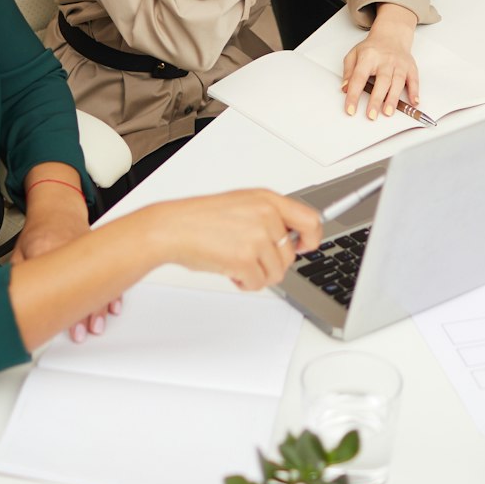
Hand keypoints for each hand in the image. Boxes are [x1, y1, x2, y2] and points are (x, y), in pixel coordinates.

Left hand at [12, 184, 119, 342]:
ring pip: (97, 280)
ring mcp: (86, 251)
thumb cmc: (39, 231)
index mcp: (45, 247)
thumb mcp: (19, 250)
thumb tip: (7, 300)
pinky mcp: (98, 254)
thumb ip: (17, 274)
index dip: (54, 303)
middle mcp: (69, 248)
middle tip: (79, 331)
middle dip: (81, 311)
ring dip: (99, 305)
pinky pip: (109, 273)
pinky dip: (113, 291)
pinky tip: (113, 306)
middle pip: (78, 284)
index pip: (51, 278)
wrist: (59, 209)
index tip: (57, 321)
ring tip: (96, 325)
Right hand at [152, 189, 320, 289]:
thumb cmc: (201, 219)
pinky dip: (245, 283)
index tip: (305, 247)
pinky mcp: (245, 259)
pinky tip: (231, 270)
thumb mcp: (242, 204)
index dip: (312, 239)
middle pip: (290, 255)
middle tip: (250, 258)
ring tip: (236, 261)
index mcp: (267, 199)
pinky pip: (258, 284)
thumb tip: (291, 238)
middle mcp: (266, 216)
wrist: (173, 228)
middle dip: (271, 264)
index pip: (310, 220)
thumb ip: (269, 217)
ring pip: (276, 273)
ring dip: (257, 274)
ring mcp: (257, 237)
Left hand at [341, 11, 419, 118]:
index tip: (350, 109)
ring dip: (393, 98)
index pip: (359, 77)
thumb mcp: (354, 54)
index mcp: (368, 57)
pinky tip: (413, 102)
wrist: (391, 34)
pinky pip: (414, 79)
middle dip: (376, 99)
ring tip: (388, 112)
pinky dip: (415, 91)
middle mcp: (385, 60)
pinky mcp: (410, 67)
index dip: (354, 94)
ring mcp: (399, 63)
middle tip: (371, 115)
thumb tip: (345, 88)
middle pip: (381, 81)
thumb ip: (348, 71)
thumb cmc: (372, 48)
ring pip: (397, 81)